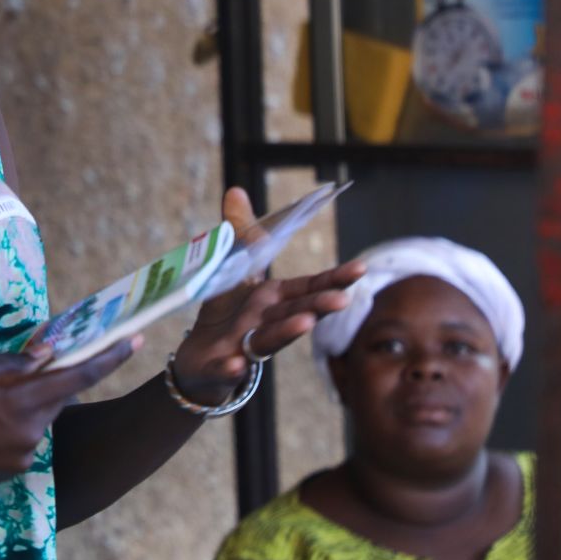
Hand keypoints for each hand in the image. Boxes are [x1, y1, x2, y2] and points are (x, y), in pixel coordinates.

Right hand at [0, 338, 142, 486]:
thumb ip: (11, 363)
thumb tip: (46, 358)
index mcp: (20, 403)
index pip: (77, 377)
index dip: (108, 358)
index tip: (133, 341)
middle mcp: (29, 435)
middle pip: (55, 398)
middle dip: (49, 378)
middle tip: (25, 362)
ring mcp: (18, 459)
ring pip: (37, 419)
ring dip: (25, 402)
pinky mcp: (5, 472)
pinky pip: (22, 439)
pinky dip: (12, 423)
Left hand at [173, 187, 366, 405]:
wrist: (199, 356)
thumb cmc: (227, 313)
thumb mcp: (232, 269)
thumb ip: (239, 234)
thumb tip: (236, 190)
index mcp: (274, 299)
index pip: (308, 288)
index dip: (333, 279)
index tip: (361, 268)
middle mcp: (267, 323)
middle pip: (296, 313)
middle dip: (319, 306)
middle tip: (341, 299)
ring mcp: (246, 346)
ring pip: (270, 340)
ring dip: (287, 332)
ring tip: (305, 324)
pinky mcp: (220, 366)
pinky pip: (225, 368)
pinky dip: (231, 368)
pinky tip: (234, 365)